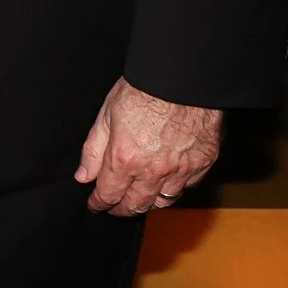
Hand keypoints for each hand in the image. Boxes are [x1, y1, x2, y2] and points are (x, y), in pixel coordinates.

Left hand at [75, 77, 222, 216]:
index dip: (99, 203)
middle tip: (115, 207)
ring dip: (149, 201)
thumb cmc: (142, 91)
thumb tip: (83, 176)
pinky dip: (175, 187)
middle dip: (122, 209)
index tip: (96, 205)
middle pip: (136, 205)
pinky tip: (168, 180)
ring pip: (163, 200)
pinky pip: (187, 186)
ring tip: (140, 197)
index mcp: (125, 159)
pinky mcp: (203, 163)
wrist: (182, 78)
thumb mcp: (106, 115)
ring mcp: (181, 170)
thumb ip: (93, 150)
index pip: (109, 194)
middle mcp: (153, 171)